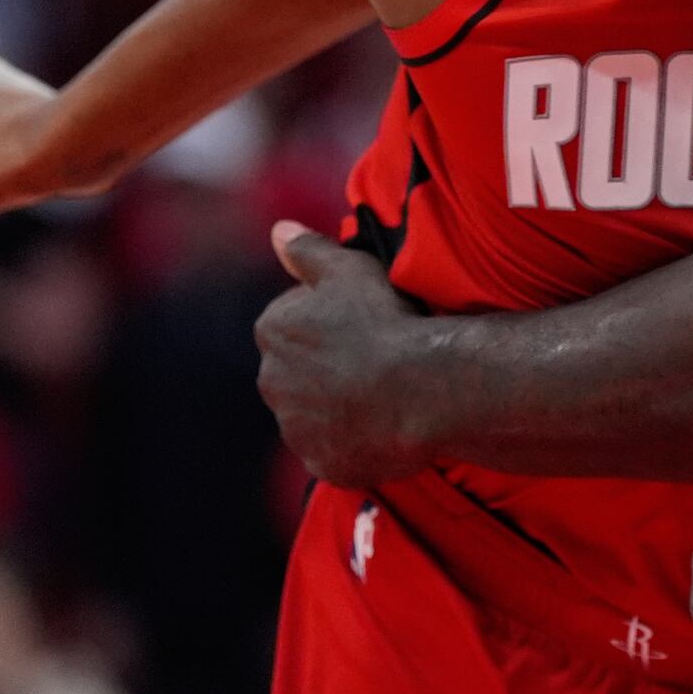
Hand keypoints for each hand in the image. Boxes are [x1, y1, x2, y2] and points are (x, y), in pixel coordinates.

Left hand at [254, 223, 432, 485]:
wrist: (420, 388)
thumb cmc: (386, 320)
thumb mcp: (350, 268)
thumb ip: (308, 250)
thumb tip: (278, 231)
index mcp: (273, 330)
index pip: (292, 321)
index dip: (331, 319)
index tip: (364, 320)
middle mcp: (272, 381)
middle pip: (298, 370)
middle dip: (326, 365)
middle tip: (375, 356)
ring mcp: (296, 428)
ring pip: (315, 413)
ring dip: (338, 405)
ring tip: (385, 392)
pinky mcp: (324, 463)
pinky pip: (336, 451)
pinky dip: (354, 442)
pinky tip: (386, 425)